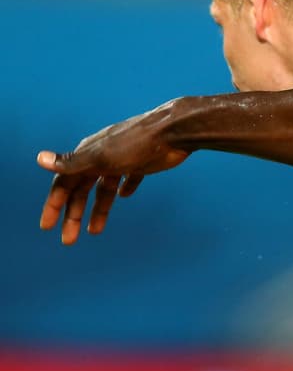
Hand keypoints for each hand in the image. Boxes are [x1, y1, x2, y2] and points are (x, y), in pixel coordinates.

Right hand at [36, 104, 189, 244]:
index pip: (64, 183)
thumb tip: (40, 158)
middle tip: (69, 240)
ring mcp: (123, 159)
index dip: (54, 205)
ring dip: (98, 209)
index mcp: (88, 155)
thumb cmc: (136, 143)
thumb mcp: (101, 157)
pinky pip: (130, 177)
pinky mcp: (144, 161)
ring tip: (95, 231)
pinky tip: (126, 196)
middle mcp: (102, 157)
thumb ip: (72, 162)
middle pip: (82, 190)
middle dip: (73, 214)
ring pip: (104, 188)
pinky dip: (126, 187)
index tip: (46, 227)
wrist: (174, 131)